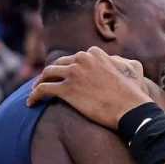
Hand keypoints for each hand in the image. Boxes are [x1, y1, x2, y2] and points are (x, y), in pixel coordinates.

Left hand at [27, 47, 150, 129]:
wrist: (131, 109)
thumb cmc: (133, 95)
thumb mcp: (130, 69)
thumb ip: (117, 62)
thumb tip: (114, 61)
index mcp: (94, 53)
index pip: (74, 58)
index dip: (67, 68)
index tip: (64, 76)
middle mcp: (82, 59)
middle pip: (59, 64)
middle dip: (51, 74)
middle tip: (46, 83)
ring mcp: (73, 73)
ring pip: (47, 74)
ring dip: (39, 83)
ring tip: (35, 92)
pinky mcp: (66, 90)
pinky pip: (43, 89)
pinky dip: (34, 95)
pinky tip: (31, 103)